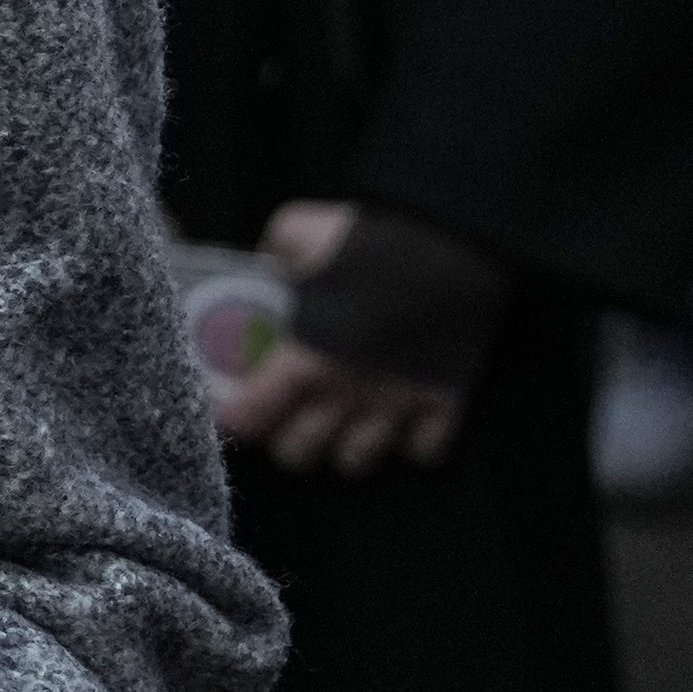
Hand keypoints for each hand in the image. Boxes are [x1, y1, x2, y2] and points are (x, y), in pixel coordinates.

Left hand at [214, 200, 464, 473]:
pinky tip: (399, 421)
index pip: (252, 417)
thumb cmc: (376, 243)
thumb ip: (279, 251)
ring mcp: (400, 406)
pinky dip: (407, 443)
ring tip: (338, 422)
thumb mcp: (304, 230)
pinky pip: (421, 452)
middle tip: (284, 415)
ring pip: (355, 461)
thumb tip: (271, 261)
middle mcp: (348, 395)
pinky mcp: (447, 406)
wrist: (461, 250)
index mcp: (306, 359)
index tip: (232, 407)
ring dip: (341, 445)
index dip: (235, 417)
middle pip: (299, 453)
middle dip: (284, 437)